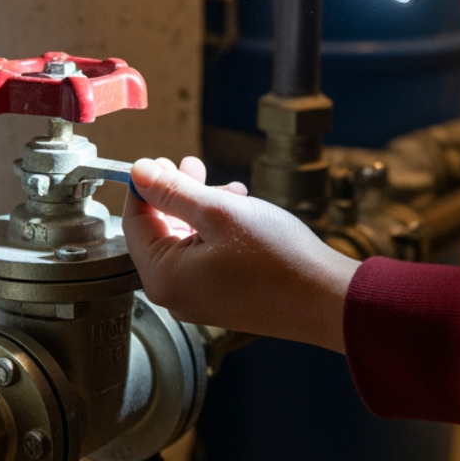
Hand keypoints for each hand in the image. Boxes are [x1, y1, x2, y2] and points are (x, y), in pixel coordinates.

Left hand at [120, 156, 358, 351]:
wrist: (325, 298)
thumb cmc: (277, 259)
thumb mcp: (219, 212)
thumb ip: (172, 192)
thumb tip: (139, 173)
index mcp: (164, 278)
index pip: (134, 222)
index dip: (145, 186)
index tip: (162, 161)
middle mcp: (175, 295)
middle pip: (160, 232)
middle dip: (178, 195)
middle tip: (194, 166)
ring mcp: (199, 300)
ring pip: (186, 242)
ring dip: (202, 209)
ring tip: (231, 191)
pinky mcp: (222, 299)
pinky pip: (206, 258)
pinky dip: (217, 231)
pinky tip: (242, 212)